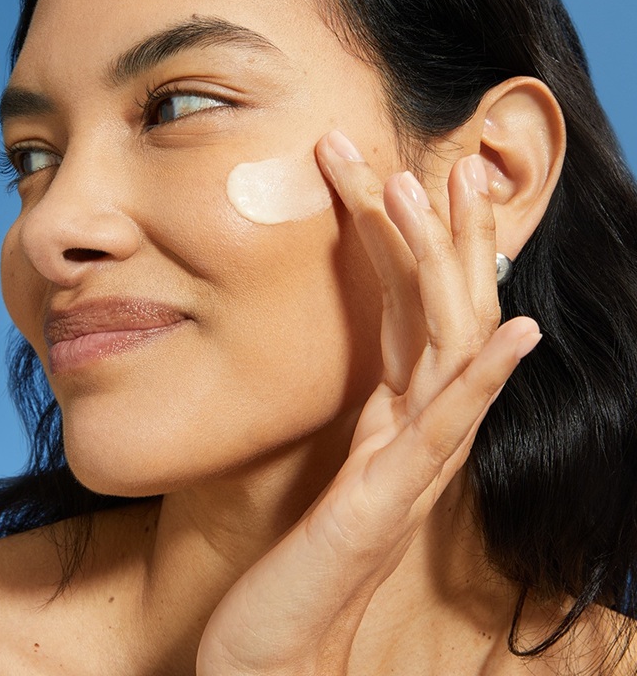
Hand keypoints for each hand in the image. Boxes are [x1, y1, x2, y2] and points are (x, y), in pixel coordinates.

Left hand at [196, 131, 540, 675]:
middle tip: (450, 159)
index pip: (410, 315)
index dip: (409, 246)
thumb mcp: (313, 463)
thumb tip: (330, 361)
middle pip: (444, 315)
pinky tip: (512, 328)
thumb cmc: (290, 555)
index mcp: (390, 418)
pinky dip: (483, 375)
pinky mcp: (387, 500)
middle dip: (448, 234)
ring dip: (452, 268)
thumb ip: (337, 415)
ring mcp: (409, 466)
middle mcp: (413, 434)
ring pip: (449, 347)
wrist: (274, 647)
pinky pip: (446, 427)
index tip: (397, 175)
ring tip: (450, 192)